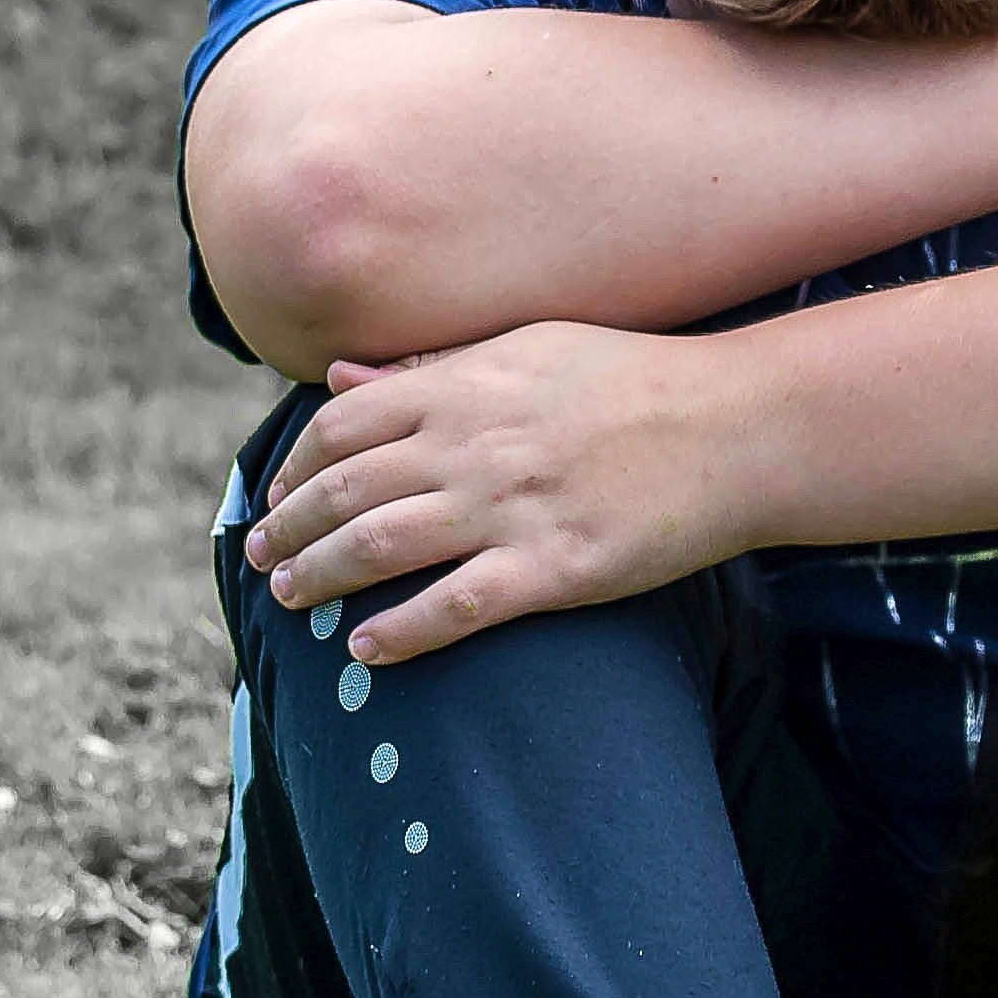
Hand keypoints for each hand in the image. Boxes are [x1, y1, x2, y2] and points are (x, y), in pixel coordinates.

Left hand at [248, 322, 755, 662]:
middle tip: (261, 559)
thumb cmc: (636, 379)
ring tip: (292, 600)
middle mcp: (474, 444)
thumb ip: (433, 367)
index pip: (342, 425)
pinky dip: (400, 632)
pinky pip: (456, 608)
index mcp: (465, 386)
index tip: (278, 495)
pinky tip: (367, 650)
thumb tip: (341, 378)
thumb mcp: (528, 347)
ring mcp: (512, 508)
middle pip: (346, 490)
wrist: (736, 427)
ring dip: (323, 576)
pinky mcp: (555, 568)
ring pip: (382, 546)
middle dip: (288, 528)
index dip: (294, 466)